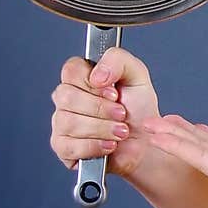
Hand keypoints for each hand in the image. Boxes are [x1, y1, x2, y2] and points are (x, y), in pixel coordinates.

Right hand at [50, 47, 160, 178]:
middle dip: (101, 108)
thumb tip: (96, 75)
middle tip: (122, 114)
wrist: (146, 143)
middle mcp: (67, 99)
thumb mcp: (137, 76)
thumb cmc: (138, 110)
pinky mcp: (62, 148)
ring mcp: (61, 123)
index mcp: (81, 78)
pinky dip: (95, 146)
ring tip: (120, 131)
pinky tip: (109, 145)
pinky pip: (69, 146)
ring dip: (102, 128)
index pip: (71, 70)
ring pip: (68, 122)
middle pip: (66, 96)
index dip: (94, 84)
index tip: (114, 93)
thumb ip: (117, 60)